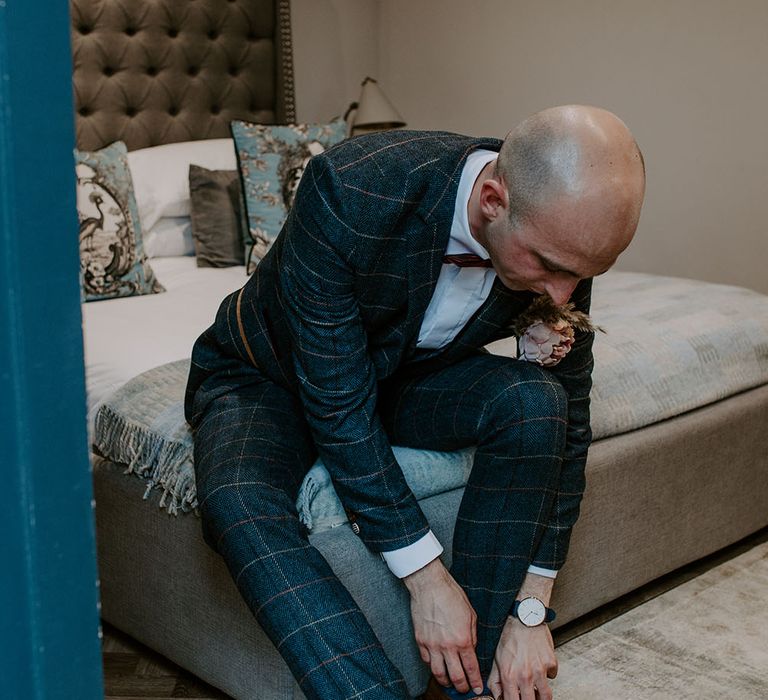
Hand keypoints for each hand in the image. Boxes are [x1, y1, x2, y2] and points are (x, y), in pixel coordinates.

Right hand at [403, 558, 483, 694]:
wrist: (430, 585)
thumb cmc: (452, 596)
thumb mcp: (471, 615)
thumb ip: (472, 635)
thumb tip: (471, 649)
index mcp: (463, 639)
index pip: (471, 669)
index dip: (475, 682)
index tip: (477, 688)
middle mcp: (447, 646)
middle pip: (455, 677)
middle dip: (462, 687)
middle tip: (464, 690)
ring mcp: (432, 645)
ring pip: (438, 673)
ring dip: (445, 682)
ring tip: (450, 684)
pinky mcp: (420, 640)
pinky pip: (426, 660)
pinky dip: (432, 667)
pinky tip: (437, 666)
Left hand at [487, 616, 557, 699]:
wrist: (524, 617)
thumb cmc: (509, 634)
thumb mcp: (495, 657)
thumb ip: (495, 680)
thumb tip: (497, 696)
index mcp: (509, 675)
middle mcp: (525, 675)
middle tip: (527, 696)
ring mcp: (540, 670)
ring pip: (546, 696)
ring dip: (542, 696)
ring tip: (537, 693)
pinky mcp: (551, 662)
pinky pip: (552, 676)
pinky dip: (548, 675)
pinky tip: (541, 668)